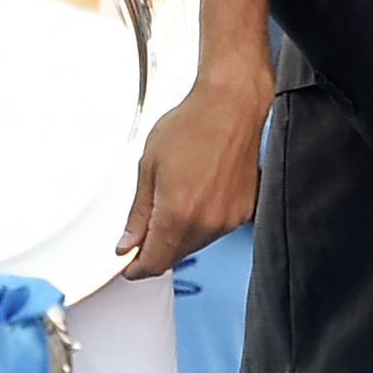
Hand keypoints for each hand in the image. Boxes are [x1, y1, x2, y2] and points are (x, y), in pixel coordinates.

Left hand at [117, 62, 266, 277]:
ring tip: (173, 200)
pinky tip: (195, 196)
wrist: (231, 105)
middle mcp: (207, 223)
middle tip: (143, 230)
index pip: (154, 262)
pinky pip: (215, 231)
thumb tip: (128, 243)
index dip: (137, 267)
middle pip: (174, 256)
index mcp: (178, 214)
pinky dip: (200, 223)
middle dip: (155, 249)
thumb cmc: (192, 126)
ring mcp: (228, 219)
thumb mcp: (148, 167)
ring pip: (194, 245)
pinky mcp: (244, 212)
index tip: (128, 263)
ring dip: (178, 236)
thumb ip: (139, 213)